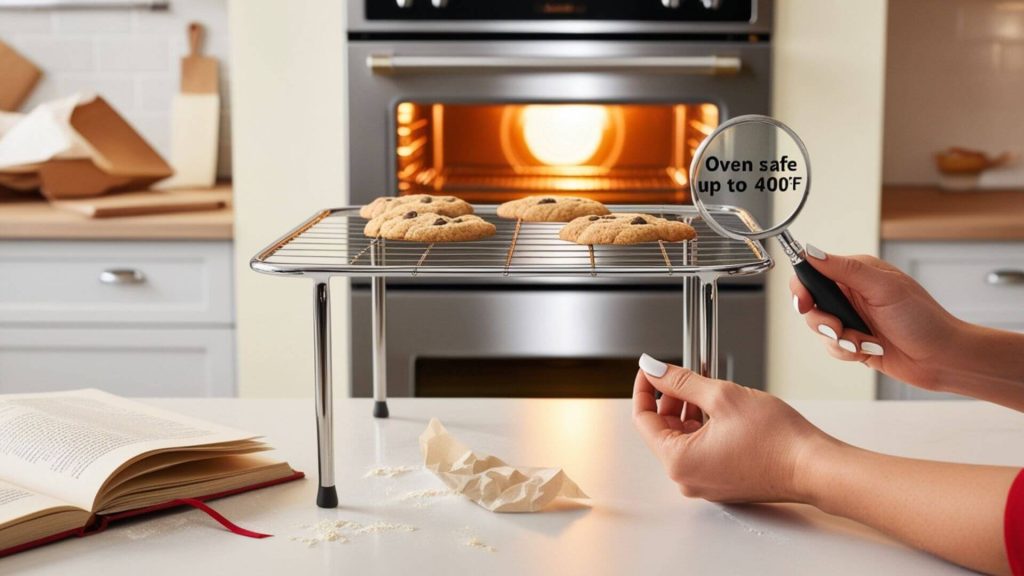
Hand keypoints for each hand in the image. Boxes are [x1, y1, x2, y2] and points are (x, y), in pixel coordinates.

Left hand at [631, 358, 833, 502]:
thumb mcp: (722, 396)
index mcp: (678, 461)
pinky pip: (701, 450)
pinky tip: (721, 409)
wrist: (814, 467)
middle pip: (662, 430)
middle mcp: (687, 478)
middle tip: (686, 374)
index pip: (642, 419)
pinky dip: (704, 427)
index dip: (645, 388)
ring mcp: (705, 483)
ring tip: (708, 388)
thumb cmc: (776, 440)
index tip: (651, 370)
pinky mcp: (723, 481)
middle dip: (671, 398)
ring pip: (683, 438)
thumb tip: (654, 370)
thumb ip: (681, 381)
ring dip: (689, 411)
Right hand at [791, 247, 962, 390]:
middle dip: (821, 321)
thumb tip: (811, 252)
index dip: (801, 288)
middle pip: (810, 304)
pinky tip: (869, 349)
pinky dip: (848, 352)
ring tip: (864, 341)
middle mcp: (851, 294)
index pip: (812, 272)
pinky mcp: (854, 340)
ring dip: (839, 339)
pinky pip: (832, 347)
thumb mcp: (883, 288)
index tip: (804, 303)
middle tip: (838, 327)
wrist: (942, 357)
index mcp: (856, 273)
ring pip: (819, 329)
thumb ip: (844, 269)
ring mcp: (852, 318)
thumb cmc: (923, 319)